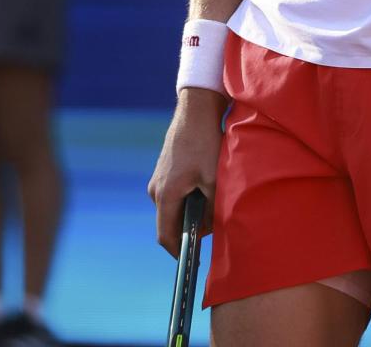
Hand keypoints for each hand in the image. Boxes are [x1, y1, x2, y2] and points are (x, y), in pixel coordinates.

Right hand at [148, 87, 227, 254]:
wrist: (196, 109)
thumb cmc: (206, 143)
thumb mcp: (214, 179)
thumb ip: (211, 209)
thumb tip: (209, 228)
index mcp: (165, 194)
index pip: (166, 236)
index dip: (178, 252)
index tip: (192, 260)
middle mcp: (156, 188)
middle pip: (170, 222)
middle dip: (189, 229)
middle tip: (212, 226)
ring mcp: (158, 178)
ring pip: (173, 206)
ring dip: (191, 210)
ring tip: (211, 199)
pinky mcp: (164, 169)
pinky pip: (174, 193)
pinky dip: (188, 196)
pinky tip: (205, 185)